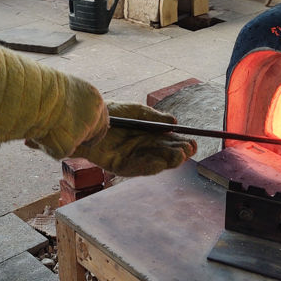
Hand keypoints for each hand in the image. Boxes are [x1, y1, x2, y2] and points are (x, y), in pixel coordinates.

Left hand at [71, 101, 196, 176]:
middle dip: (179, 153)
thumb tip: (175, 122)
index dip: (182, 143)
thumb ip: (154, 117)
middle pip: (165, 154)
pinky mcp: (120, 166)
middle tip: (189, 150)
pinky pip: (137, 169)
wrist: (86, 118)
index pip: (170, 142)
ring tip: (180, 155)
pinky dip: (150, 167)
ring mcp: (132, 158)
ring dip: (168, 160)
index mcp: (149, 135)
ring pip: (155, 162)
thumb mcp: (136, 111)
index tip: (193, 143)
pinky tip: (161, 164)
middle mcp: (143, 148)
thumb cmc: (111, 112)